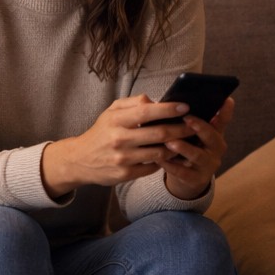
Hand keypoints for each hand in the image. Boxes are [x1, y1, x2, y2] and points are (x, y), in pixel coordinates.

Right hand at [41, 94, 225, 198]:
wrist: (79, 160)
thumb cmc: (101, 133)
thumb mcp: (110, 112)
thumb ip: (132, 103)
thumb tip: (155, 101)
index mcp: (116, 120)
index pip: (147, 111)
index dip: (169, 109)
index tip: (185, 106)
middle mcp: (119, 139)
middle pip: (160, 133)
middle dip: (182, 129)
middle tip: (195, 126)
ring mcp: (123, 158)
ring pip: (160, 152)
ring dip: (177, 147)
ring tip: (187, 141)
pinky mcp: (125, 174)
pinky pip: (153, 167)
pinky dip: (164, 161)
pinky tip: (171, 155)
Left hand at [159, 97, 234, 199]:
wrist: (187, 178)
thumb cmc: (188, 148)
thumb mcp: (193, 134)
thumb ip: (189, 120)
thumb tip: (175, 100)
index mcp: (216, 135)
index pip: (223, 121)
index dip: (225, 111)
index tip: (225, 100)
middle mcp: (216, 149)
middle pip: (212, 137)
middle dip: (200, 127)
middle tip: (187, 119)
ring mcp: (208, 165)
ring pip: (197, 155)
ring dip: (184, 148)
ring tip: (170, 142)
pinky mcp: (196, 179)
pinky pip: (183, 172)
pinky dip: (171, 166)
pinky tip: (160, 159)